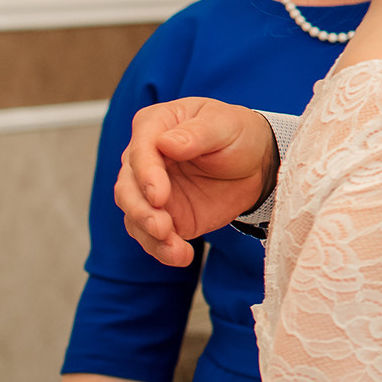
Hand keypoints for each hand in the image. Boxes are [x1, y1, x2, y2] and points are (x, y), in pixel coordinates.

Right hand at [115, 98, 277, 265]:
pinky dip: (162, 249)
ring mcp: (149, 189)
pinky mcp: (162, 215)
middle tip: (162, 227)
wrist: (255, 163)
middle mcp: (144, 159)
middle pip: (127, 187)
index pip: (140, 150)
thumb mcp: (224, 125)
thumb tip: (166, 143)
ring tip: (175, 248)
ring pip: (134, 215)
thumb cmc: (236, 134)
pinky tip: (181, 255)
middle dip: (141, 211)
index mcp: (154, 126)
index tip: (159, 196)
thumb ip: (196, 133)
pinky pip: (151, 236)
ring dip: (150, 235)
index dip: (146, 174)